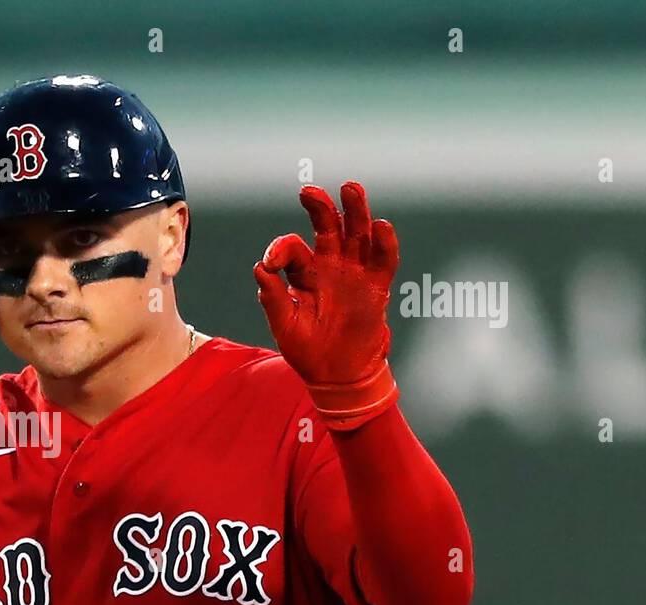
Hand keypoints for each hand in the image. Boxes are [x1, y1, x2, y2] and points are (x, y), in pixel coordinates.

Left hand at [253, 181, 399, 429]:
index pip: (292, 249)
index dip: (281, 249)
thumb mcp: (284, 325)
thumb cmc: (307, 350)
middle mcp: (330, 265)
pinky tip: (380, 226)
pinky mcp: (377, 286)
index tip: (270, 262)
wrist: (337, 375)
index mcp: (304, 273)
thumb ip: (273, 297)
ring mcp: (355, 273)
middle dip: (320, 208)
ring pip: (357, 234)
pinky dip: (384, 243)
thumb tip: (261, 268)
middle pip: (328, 228)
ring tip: (350, 188)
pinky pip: (384, 260)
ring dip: (355, 211)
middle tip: (309, 192)